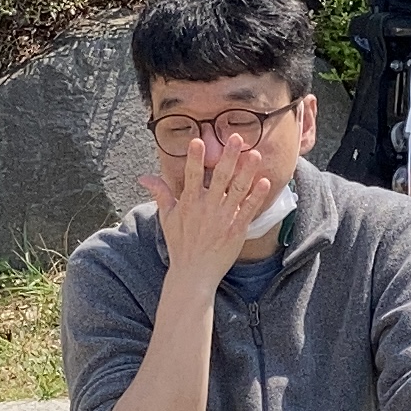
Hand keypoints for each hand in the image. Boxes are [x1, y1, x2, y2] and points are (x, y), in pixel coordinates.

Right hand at [139, 128, 278, 291]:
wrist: (194, 273)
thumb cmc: (180, 244)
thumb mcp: (166, 217)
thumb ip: (160, 193)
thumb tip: (144, 177)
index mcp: (189, 202)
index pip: (192, 175)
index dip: (195, 158)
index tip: (198, 140)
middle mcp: (207, 207)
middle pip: (220, 177)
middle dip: (228, 156)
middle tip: (236, 138)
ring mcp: (224, 218)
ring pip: (238, 190)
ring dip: (247, 172)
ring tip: (255, 155)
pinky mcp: (237, 229)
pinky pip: (249, 209)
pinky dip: (257, 196)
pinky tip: (266, 182)